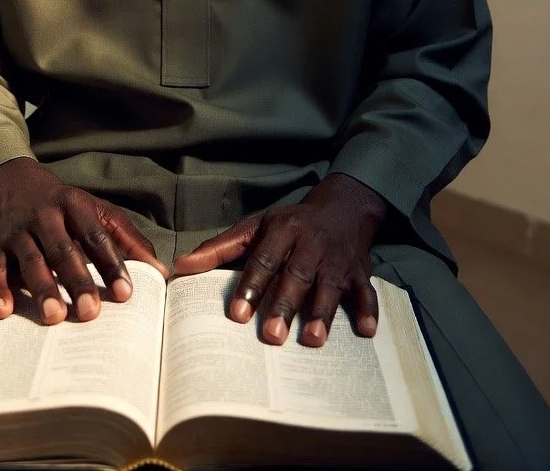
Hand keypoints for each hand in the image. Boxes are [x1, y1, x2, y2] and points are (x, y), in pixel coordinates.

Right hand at [0, 157, 169, 324]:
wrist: (15, 184)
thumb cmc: (67, 206)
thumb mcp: (98, 212)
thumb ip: (128, 239)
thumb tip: (160, 272)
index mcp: (75, 205)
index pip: (96, 236)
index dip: (112, 265)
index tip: (126, 294)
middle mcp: (46, 216)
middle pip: (64, 250)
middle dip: (77, 281)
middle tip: (90, 313)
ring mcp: (21, 231)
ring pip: (32, 261)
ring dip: (43, 289)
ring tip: (54, 317)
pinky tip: (4, 312)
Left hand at [172, 173, 385, 345]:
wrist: (342, 208)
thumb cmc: (290, 224)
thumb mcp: (254, 228)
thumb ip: (219, 249)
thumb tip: (181, 267)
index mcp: (283, 230)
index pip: (264, 259)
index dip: (251, 286)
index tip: (237, 314)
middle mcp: (312, 243)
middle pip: (297, 275)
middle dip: (285, 304)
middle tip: (272, 335)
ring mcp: (338, 259)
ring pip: (331, 285)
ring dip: (323, 312)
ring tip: (312, 340)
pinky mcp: (361, 271)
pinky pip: (367, 291)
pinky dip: (368, 311)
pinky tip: (366, 332)